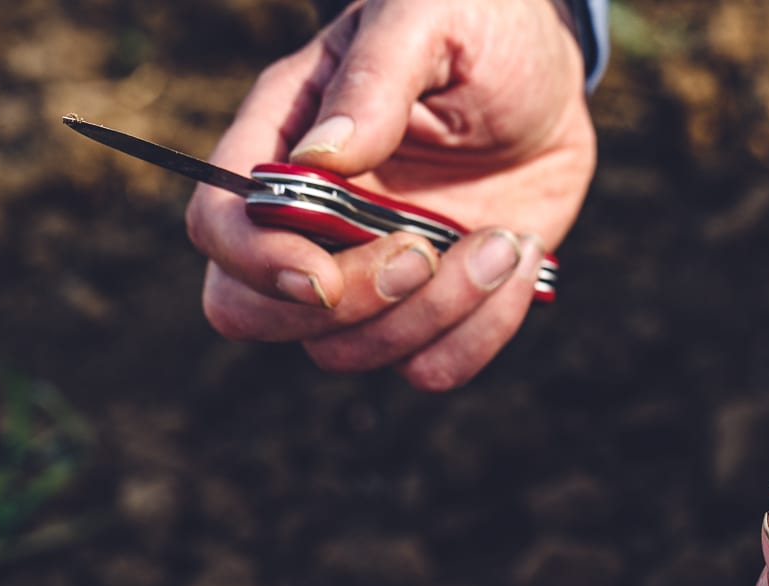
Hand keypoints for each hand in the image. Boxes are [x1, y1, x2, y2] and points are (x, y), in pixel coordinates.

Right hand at [185, 0, 595, 389]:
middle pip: (258, 316)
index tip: (319, 273)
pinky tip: (517, 258)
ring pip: (350, 353)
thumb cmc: (476, 25)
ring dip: (433, 316)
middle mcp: (311, 222)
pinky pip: (430, 368)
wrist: (549, 74)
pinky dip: (480, 334)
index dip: (253, 265)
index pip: (219, 229)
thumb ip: (376, 78)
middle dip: (346, 306)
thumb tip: (326, 157)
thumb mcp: (429, 18)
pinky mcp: (433, 307)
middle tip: (425, 251)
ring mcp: (369, 272)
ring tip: (503, 241)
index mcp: (283, 143)